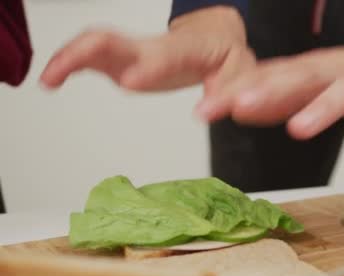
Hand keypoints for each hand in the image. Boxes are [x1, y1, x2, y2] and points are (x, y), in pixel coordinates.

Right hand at [39, 6, 254, 91]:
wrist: (214, 36)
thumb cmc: (226, 56)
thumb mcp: (239, 74)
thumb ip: (225, 95)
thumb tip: (203, 115)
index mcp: (185, 51)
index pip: (164, 57)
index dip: (147, 67)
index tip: (130, 80)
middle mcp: (154, 47)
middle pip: (116, 42)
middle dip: (87, 54)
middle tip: (60, 75)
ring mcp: (135, 51)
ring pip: (97, 45)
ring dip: (69, 58)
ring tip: (48, 79)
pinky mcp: (125, 59)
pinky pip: (92, 57)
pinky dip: (70, 64)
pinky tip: (53, 79)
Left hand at [194, 32, 343, 159]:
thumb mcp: (317, 81)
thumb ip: (279, 96)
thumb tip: (238, 108)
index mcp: (313, 70)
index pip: (269, 79)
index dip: (236, 93)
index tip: (204, 110)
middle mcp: (336, 76)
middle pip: (300, 79)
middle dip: (268, 92)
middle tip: (238, 106)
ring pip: (343, 96)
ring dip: (320, 111)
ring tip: (298, 129)